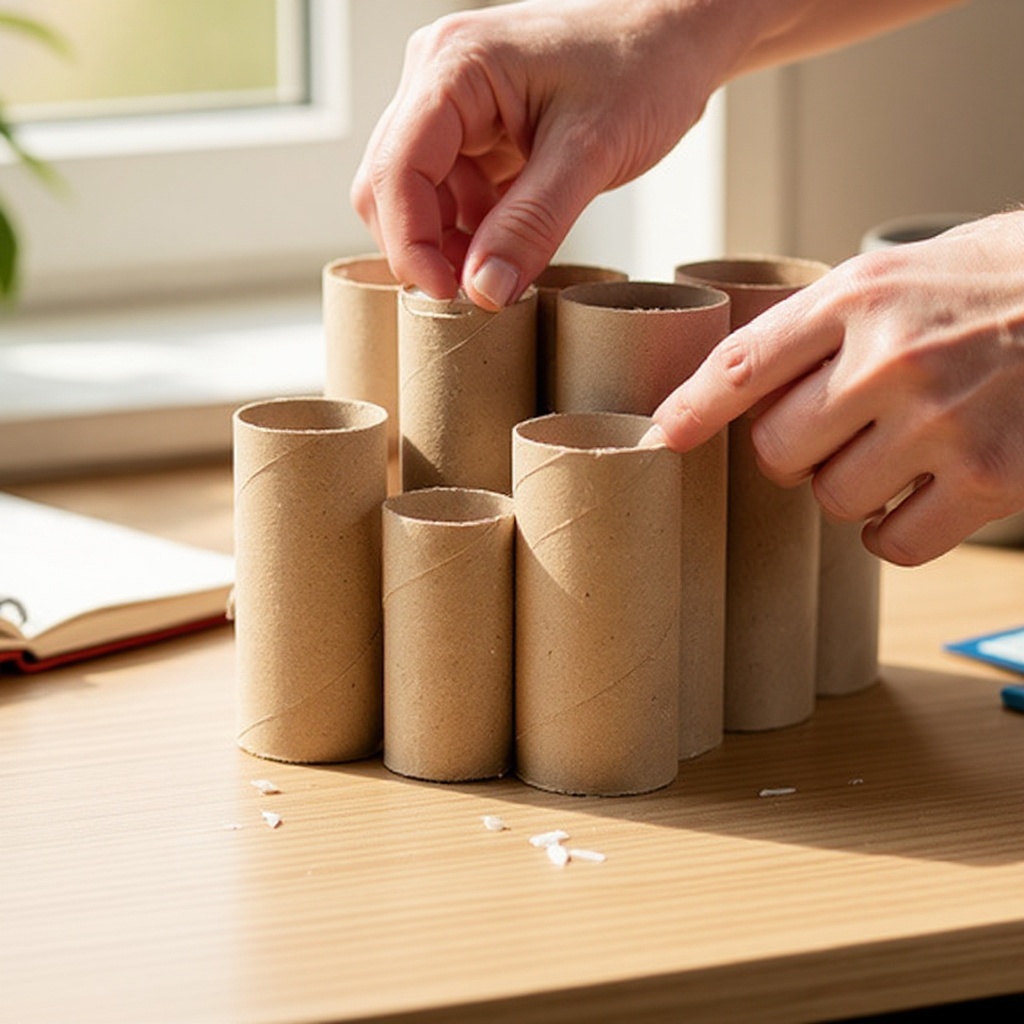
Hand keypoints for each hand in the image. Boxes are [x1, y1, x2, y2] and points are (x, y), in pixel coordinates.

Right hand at [350, 0, 773, 308]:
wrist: (676, 38)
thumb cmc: (644, 68)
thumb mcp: (591, 153)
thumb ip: (532, 225)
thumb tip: (482, 292)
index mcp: (454, 66)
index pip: (395, 170)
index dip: (411, 244)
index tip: (449, 295)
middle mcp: (437, 78)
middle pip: (390, 185)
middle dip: (425, 246)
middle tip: (475, 292)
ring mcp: (452, 103)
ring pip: (416, 195)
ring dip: (449, 242)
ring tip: (504, 265)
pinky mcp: (474, 128)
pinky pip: (450, 192)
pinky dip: (471, 229)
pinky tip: (510, 241)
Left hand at [652, 210, 1023, 564]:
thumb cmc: (995, 281)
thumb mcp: (896, 274)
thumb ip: (821, 326)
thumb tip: (740, 387)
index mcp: (859, 297)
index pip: (743, 364)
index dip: (692, 408)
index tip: (664, 436)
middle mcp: (891, 359)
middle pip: (777, 451)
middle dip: (791, 454)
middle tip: (831, 434)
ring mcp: (941, 422)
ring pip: (831, 501)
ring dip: (849, 488)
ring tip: (895, 449)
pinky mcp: (992, 478)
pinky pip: (891, 543)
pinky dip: (894, 532)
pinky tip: (921, 494)